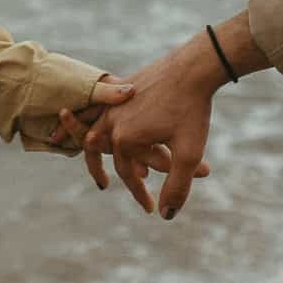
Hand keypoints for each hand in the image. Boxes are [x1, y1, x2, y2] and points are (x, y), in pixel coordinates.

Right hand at [55, 14, 259, 217]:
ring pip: (95, 129)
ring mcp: (115, 102)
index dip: (138, 193)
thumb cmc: (192, 109)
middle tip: (106, 187)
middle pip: (104, 152)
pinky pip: (102, 110)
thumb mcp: (188, 153)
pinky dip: (95, 121)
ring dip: (89, 145)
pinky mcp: (123, 87)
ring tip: (88, 154)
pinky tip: (109, 125)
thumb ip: (176, 187)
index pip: (126, 174)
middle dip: (108, 171)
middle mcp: (113, 120)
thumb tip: (165, 216)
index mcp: (124, 138)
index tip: (149, 209)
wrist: (194, 66)